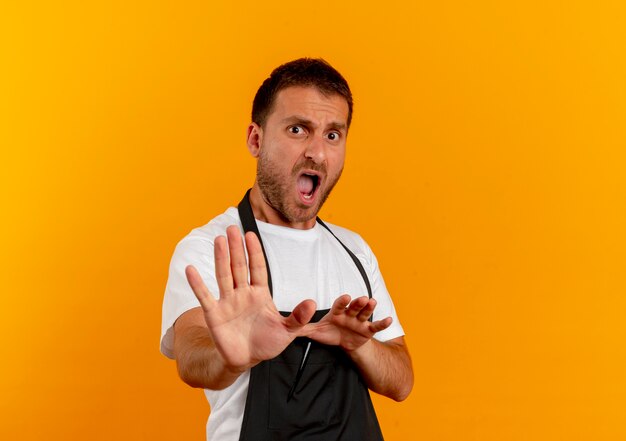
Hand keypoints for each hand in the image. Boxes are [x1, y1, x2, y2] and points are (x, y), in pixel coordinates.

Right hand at [185, 225, 315, 372]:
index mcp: (260, 294)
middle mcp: (242, 294)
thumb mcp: (288, 331)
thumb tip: (312, 303)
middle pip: (239, 266)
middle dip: (236, 248)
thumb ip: (299, 317)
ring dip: (221, 258)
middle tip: (232, 228)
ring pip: (224, 276)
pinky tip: (190, 269)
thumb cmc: (267, 343)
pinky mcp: (215, 314)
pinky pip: (205, 296)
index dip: (254, 252)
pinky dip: (198, 284)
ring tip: (219, 239)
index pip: (257, 268)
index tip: (251, 235)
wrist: (246, 360)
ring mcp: (228, 302)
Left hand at [302, 294, 391, 351]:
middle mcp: (350, 314)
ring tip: (373, 302)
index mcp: (337, 313)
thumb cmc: (329, 333)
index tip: (345, 297)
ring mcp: (360, 321)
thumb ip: (304, 328)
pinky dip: (382, 322)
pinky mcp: (368, 330)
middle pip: (354, 307)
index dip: (342, 301)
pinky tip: (389, 319)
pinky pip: (376, 326)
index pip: (339, 305)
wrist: (344, 342)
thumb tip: (287, 326)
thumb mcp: (316, 331)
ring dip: (369, 308)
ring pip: (365, 313)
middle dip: (358, 303)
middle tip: (362, 298)